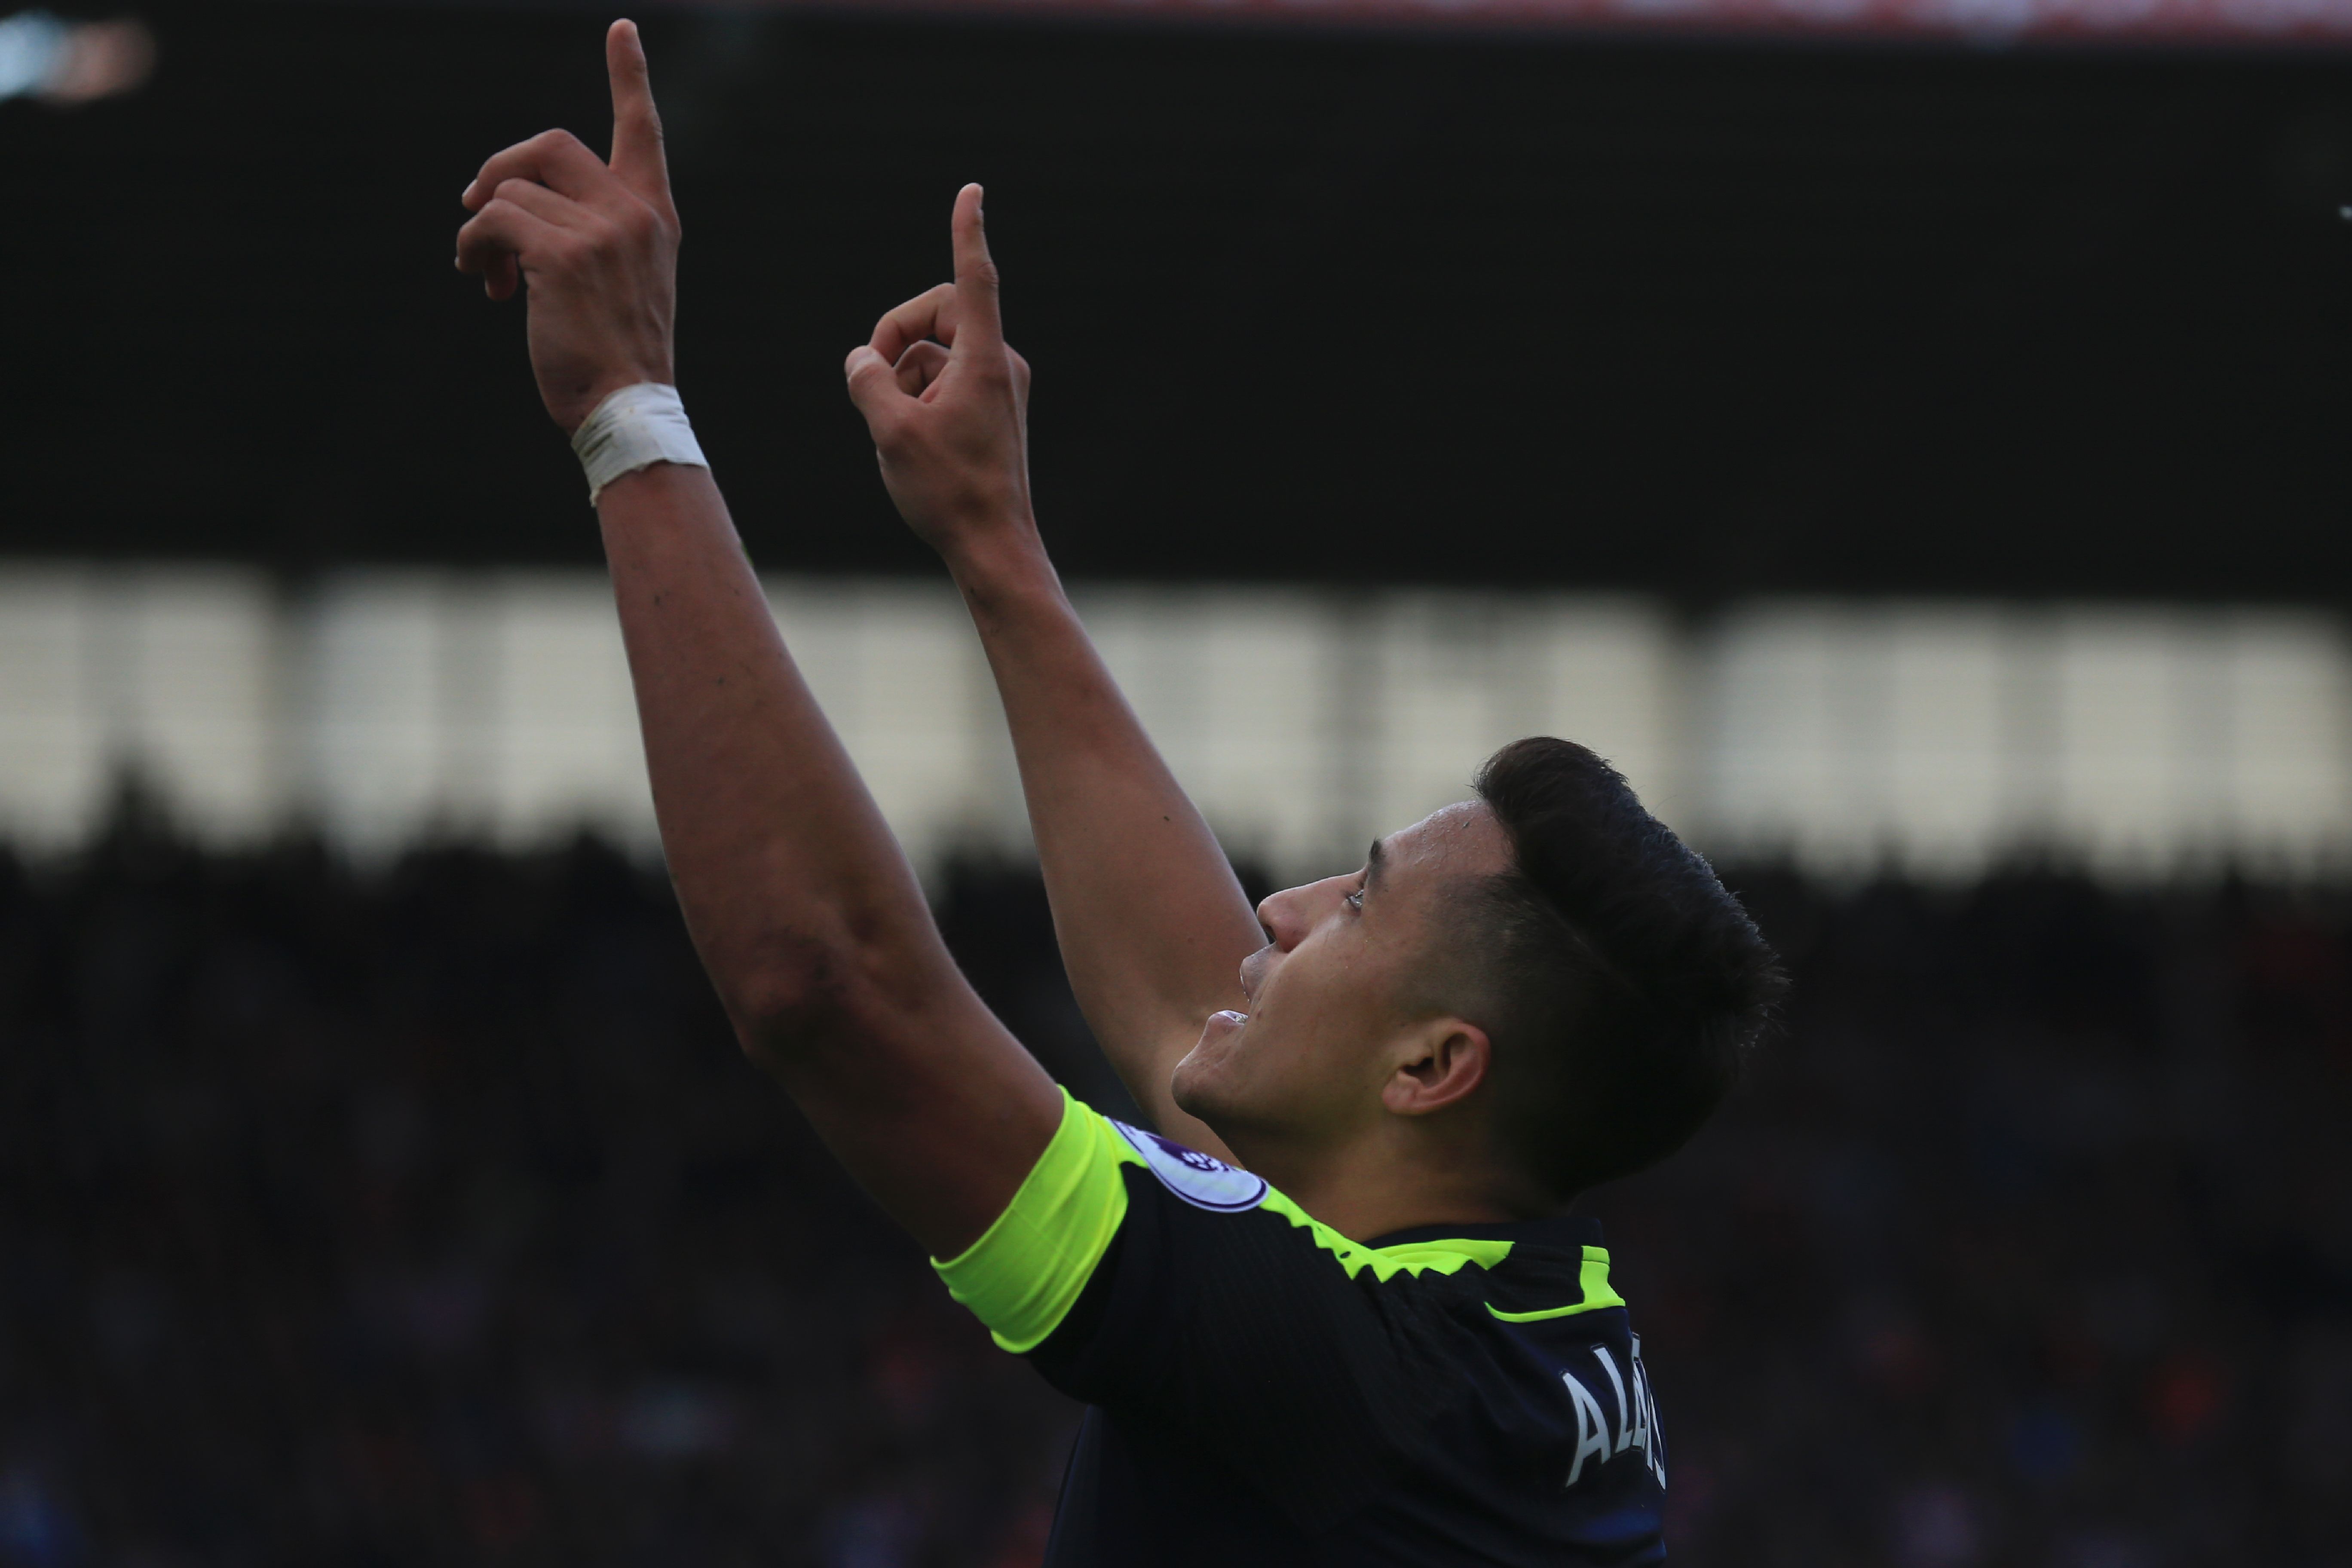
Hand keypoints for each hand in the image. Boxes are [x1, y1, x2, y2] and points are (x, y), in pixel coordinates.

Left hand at [454, 20, 677, 432]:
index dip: (629, 75)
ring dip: (481, 229)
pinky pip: (493, 222)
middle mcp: (634, 213)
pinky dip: (474, 249)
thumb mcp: (621, 283)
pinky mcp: (564, 254)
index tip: (622, 29)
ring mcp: (602, 230)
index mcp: (654, 216)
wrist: (630, 409)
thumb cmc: (617, 357)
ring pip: (510, 190)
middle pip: (549, 143)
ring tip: (487, 275)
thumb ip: (591, 233)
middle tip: (478, 212)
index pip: (643, 130)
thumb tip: (504, 208)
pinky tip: (486, 284)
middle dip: (500, 170)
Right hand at [844, 187, 1037, 566]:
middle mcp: (998, 365)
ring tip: (893, 429)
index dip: (968, 231)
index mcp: (983, 360)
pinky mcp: (991, 411)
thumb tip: (862, 358)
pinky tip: (909, 442)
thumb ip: (868, 381)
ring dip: (902, 379)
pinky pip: (943, 383)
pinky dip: (918, 399)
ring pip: (934, 356)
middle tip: (870, 379)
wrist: (993, 547)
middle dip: (897, 337)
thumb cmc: (949, 494)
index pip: (974, 278)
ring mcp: (997, 388)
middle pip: (938, 315)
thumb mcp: (890, 432)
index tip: (971, 191)